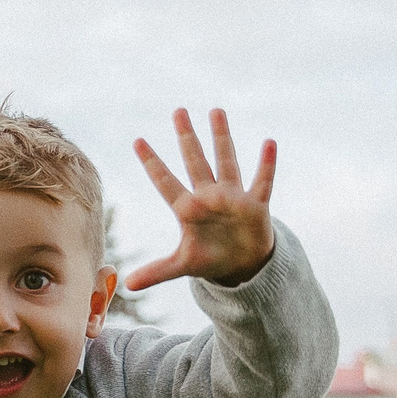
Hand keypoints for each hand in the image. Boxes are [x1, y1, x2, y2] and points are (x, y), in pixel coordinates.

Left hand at [127, 107, 276, 289]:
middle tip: (178, 111)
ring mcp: (232, 197)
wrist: (244, 264)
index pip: (165, 181)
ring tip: (216, 111)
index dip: (152, 163)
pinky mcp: (255, 205)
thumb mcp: (182, 265)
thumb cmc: (211, 258)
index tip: (137, 140)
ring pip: (226, 161)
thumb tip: (127, 286)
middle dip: (186, 137)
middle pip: (195, 161)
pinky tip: (269, 143)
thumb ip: (157, 271)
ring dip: (221, 137)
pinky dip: (266, 164)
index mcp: (188, 208)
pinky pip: (262, 181)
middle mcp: (209, 196)